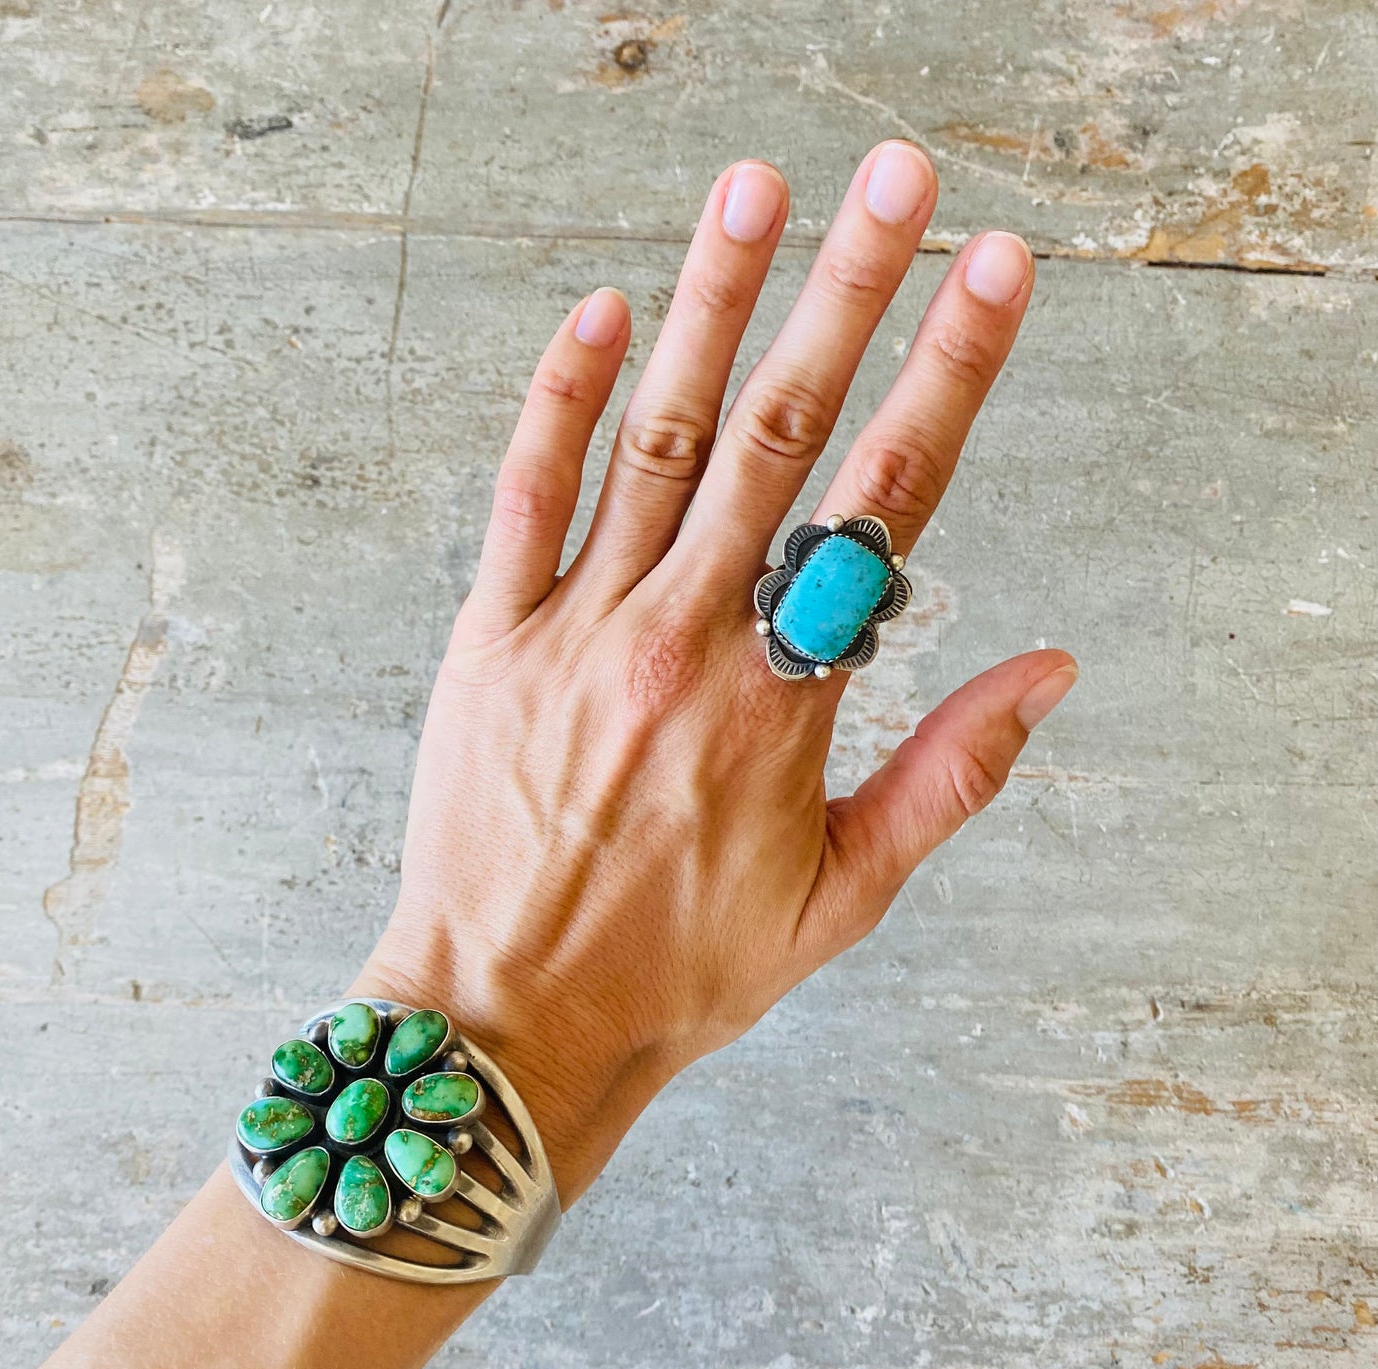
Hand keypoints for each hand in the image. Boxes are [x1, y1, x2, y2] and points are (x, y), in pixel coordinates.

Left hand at [355, 143, 1075, 1202]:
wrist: (512, 1018)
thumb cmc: (682, 970)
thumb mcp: (844, 897)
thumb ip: (951, 776)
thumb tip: (1050, 668)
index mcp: (782, 700)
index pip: (888, 503)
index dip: (950, 374)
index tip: (995, 273)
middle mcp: (684, 639)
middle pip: (782, 434)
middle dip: (850, 291)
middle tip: (899, 179)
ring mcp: (578, 629)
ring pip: (657, 436)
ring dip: (713, 303)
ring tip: (760, 190)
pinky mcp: (488, 640)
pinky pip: (525, 497)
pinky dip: (559, 399)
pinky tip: (598, 311)